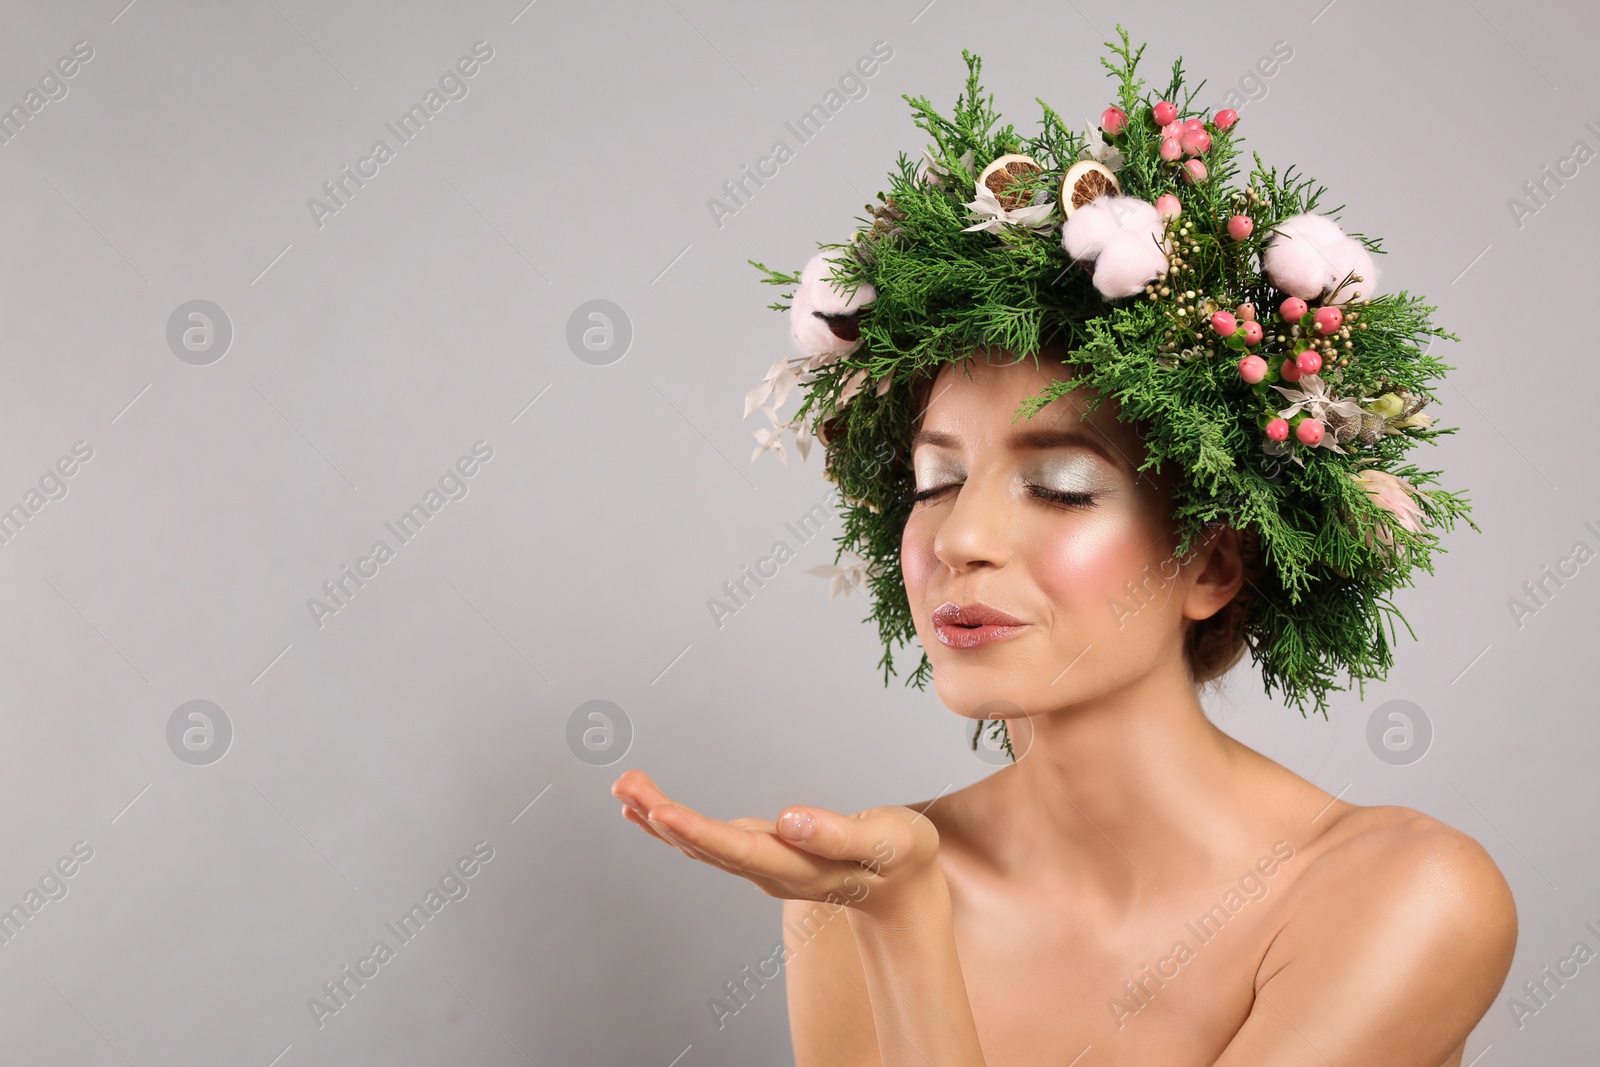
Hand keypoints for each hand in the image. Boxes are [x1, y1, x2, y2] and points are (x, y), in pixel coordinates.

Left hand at [610, 768, 941, 915]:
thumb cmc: (899, 857)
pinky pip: (708, 840)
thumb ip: (839, 835)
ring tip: (624, 788)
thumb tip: (788, 820)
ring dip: (659, 818)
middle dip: (662, 817)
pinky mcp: (760, 852)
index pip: (739, 851)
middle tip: (624, 785)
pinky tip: (647, 812)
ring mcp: (762, 864)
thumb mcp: (887, 842)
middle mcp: (770, 871)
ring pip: (700, 844)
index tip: (660, 813)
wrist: (902, 887)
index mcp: (799, 869)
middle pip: (707, 847)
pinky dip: (674, 825)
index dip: (698, 833)